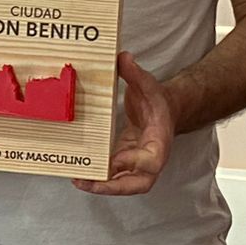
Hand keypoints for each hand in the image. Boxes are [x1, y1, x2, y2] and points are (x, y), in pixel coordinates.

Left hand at [78, 51, 175, 195]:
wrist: (166, 110)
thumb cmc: (158, 100)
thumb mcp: (148, 83)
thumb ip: (135, 73)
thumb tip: (123, 57)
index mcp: (160, 139)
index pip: (152, 159)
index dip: (135, 162)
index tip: (115, 159)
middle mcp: (152, 157)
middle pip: (139, 183)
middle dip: (114, 187)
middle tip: (89, 183)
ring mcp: (139, 163)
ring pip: (125, 184)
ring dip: (103, 186)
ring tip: (79, 181)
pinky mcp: (127, 162)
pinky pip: (115, 176)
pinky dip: (100, 179)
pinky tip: (81, 175)